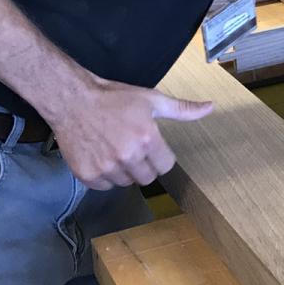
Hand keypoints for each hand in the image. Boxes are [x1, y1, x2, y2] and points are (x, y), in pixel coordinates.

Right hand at [53, 78, 212, 189]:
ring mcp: (106, 168)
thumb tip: (210, 107)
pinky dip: (105, 176)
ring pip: (126, 183)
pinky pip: (105, 186)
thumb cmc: (114, 98)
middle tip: (132, 146)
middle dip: (144, 164)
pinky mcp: (87, 175)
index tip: (150, 145)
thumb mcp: (151, 99)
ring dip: (124, 171)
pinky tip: (101, 155)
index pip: (166, 166)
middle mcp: (128, 157)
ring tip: (114, 148)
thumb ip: (182, 109)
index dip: (160, 155)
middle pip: (147, 178)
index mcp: (147, 139)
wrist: (73, 100)